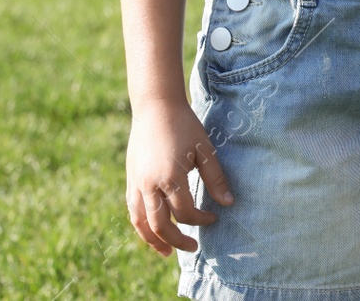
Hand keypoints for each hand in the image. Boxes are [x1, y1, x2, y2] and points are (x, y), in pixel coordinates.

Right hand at [126, 99, 233, 256]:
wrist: (155, 106)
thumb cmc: (184, 125)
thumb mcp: (205, 150)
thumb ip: (216, 179)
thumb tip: (229, 204)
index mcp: (170, 177)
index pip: (185, 212)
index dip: (201, 219)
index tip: (214, 217)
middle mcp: (149, 184)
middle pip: (161, 225)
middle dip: (177, 240)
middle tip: (193, 247)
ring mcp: (136, 182)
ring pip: (141, 222)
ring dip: (153, 240)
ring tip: (166, 252)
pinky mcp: (130, 178)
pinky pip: (133, 210)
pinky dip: (141, 225)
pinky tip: (152, 230)